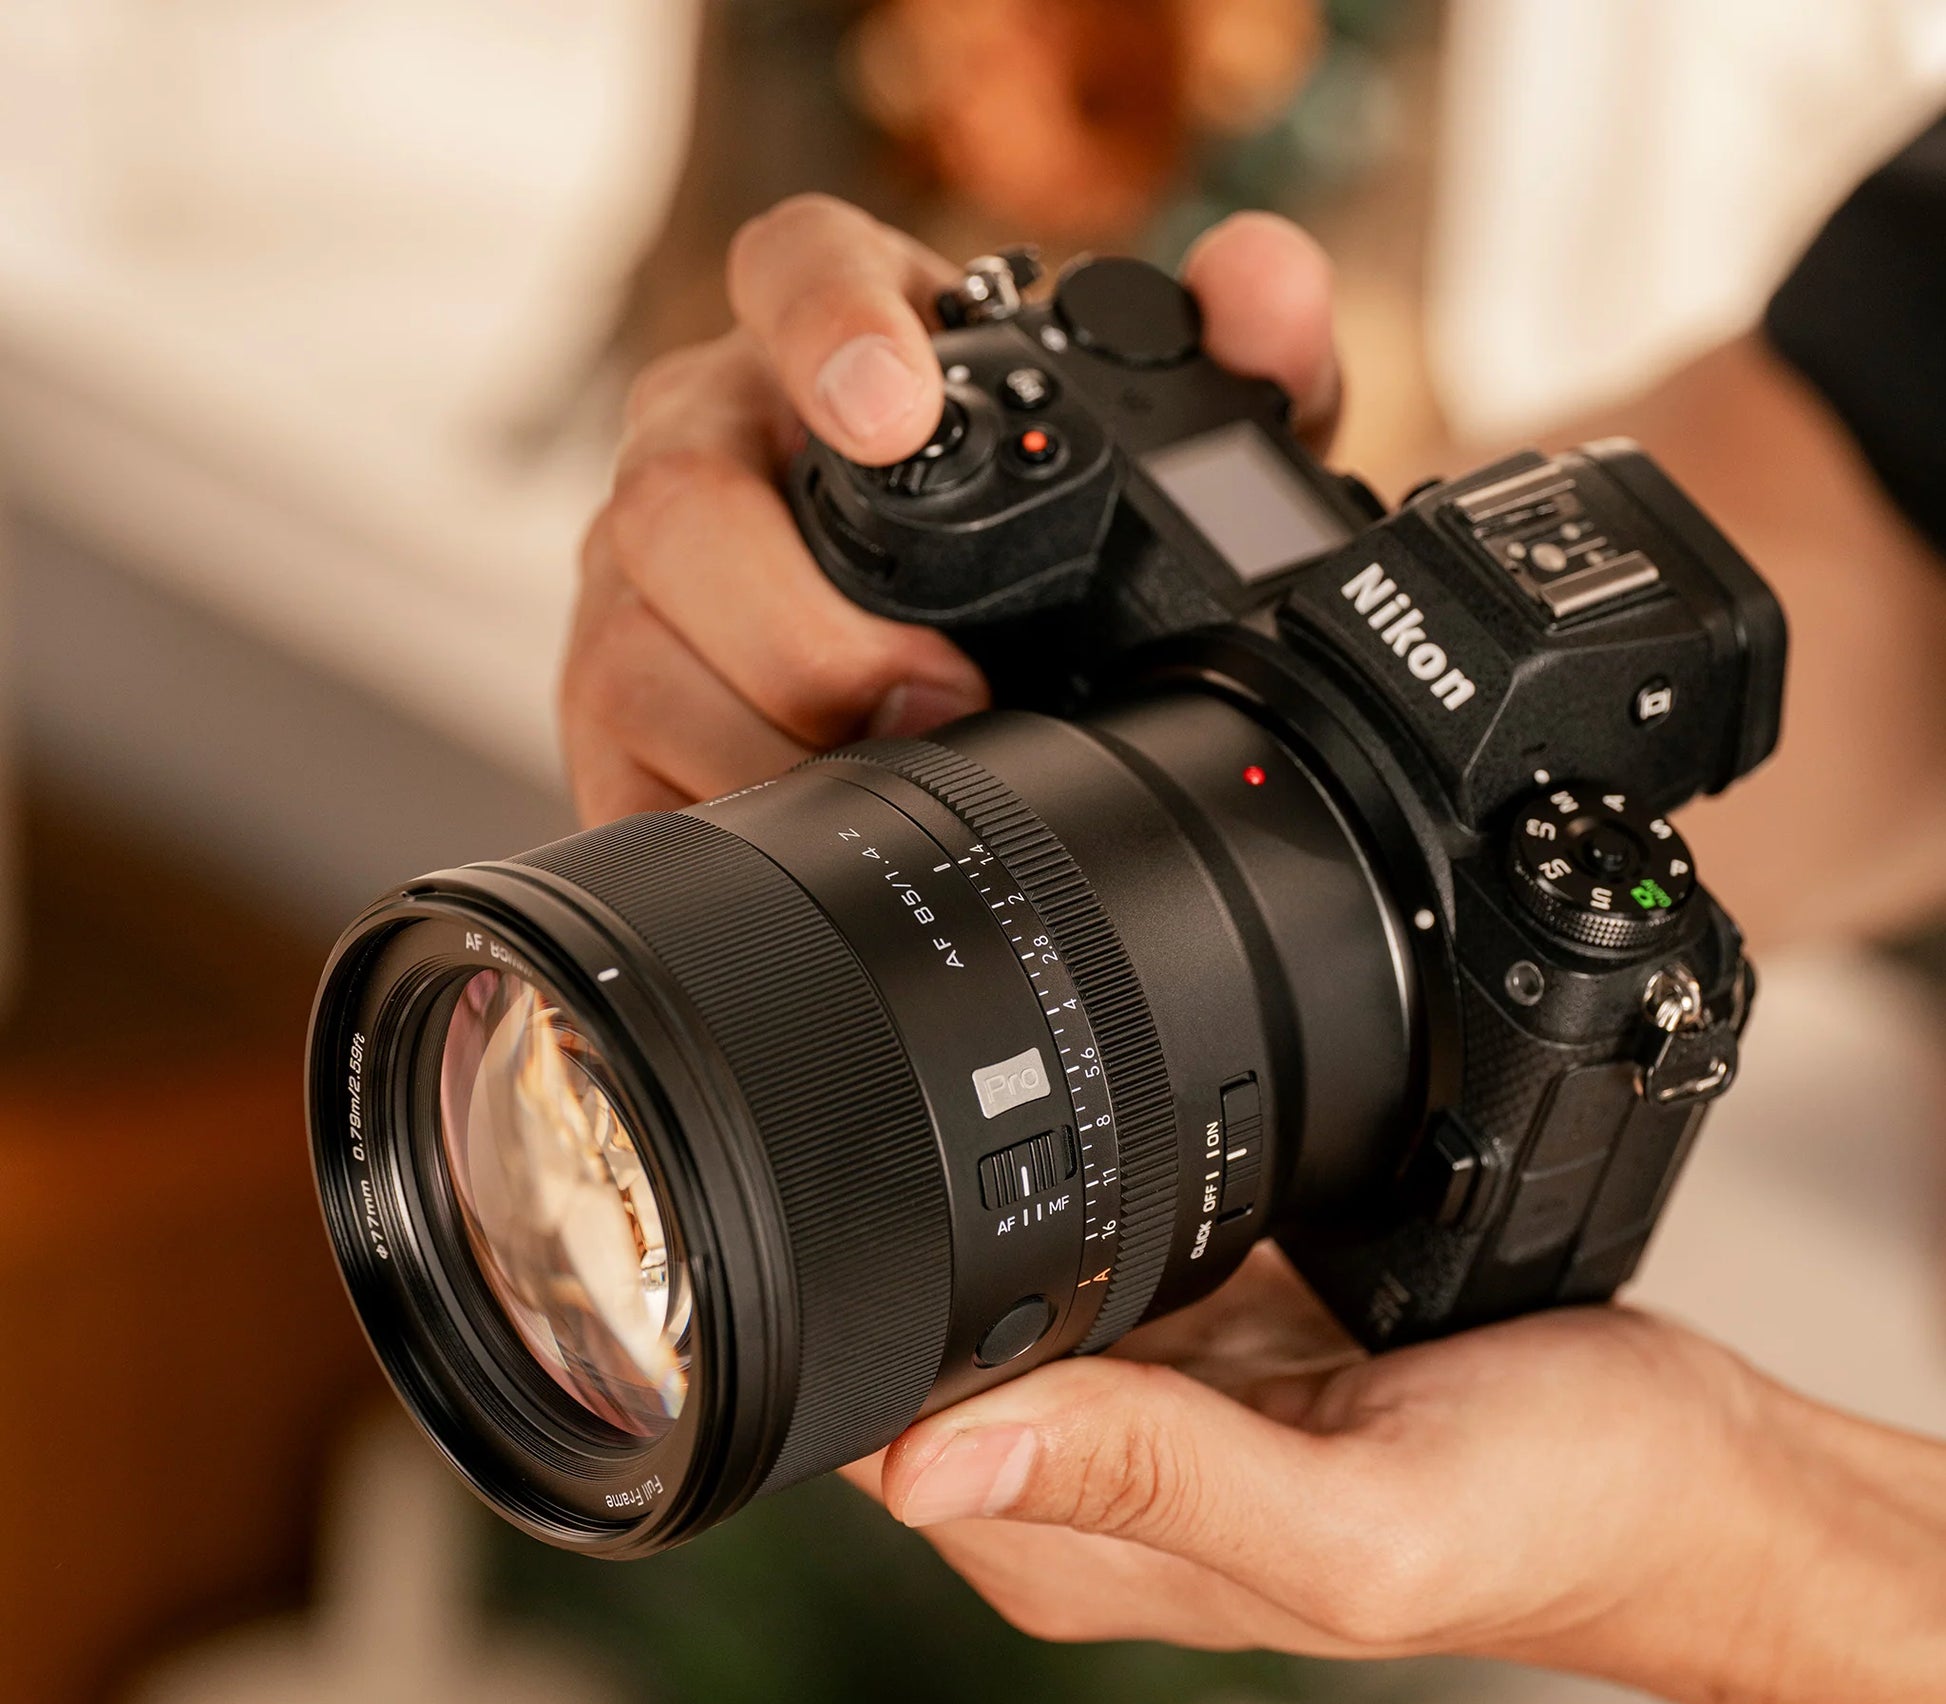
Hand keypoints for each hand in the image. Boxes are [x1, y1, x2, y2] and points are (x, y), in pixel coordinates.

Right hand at [561, 195, 1339, 821]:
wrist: (948, 681)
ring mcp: (638, 582)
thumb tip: (1264, 289)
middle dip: (811, 625)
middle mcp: (708, 449)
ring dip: (774, 735)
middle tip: (946, 692)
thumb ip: (1238, 367)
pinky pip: (621, 767)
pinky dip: (721, 812)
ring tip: (892, 780)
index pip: (794, 268)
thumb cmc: (1037, 554)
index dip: (826, 326)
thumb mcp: (1158, 472)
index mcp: (836, 350)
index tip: (890, 411)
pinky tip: (806, 833)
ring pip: (636, 650)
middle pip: (680, 498)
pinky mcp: (610, 709)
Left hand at [847, 1247, 1945, 1703]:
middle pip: (930, 1344)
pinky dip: (1113, 1198)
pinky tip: (1166, 1160)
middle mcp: (1095, 1481)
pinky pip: (1111, 1247)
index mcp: (1083, 1551)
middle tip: (1019, 1147)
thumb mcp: (1354, 1523)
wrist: (1675, 1470)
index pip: (881, 1432)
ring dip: (1029, 1211)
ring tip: (1108, 1148)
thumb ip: (1153, 1483)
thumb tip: (926, 1464)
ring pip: (1018, 1281)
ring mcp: (1152, 1398)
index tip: (891, 1216)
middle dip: (938, 1243)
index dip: (866, 1323)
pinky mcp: (1213, 1334)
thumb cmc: (1545, 1524)